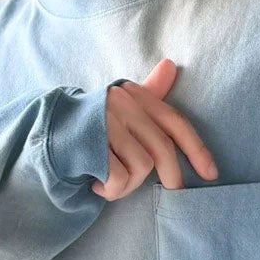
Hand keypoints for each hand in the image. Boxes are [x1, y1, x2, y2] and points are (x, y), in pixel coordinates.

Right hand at [91, 58, 218, 200]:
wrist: (47, 133)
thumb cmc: (94, 126)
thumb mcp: (122, 109)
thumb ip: (149, 92)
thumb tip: (171, 65)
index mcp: (135, 95)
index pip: (176, 123)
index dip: (197, 151)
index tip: (211, 175)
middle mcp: (122, 103)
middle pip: (162, 150)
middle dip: (172, 178)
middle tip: (172, 194)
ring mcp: (105, 120)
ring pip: (141, 167)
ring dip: (129, 186)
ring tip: (112, 182)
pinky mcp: (89, 141)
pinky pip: (119, 177)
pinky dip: (112, 190)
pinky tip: (97, 183)